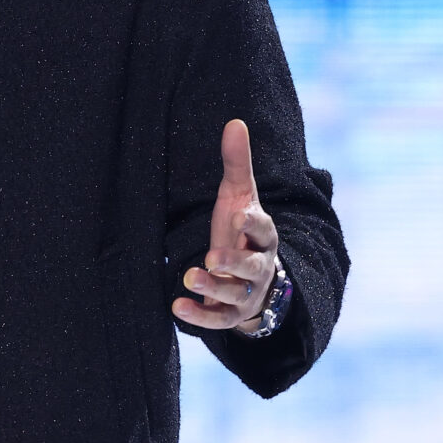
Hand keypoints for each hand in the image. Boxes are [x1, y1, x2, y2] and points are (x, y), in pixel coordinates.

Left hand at [173, 119, 279, 332]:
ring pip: (235, 295)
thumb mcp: (239, 196)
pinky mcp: (231, 314)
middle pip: (253, 268)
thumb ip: (236, 163)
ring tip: (190, 277)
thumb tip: (235, 122)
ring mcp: (247, 293)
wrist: (254, 280)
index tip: (240, 217)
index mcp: (264, 237)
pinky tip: (177, 306)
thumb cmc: (241, 231)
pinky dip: (200, 315)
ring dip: (213, 288)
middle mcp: (260, 268)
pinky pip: (219, 320)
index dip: (254, 225)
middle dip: (234, 263)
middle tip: (212, 257)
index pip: (265, 231)